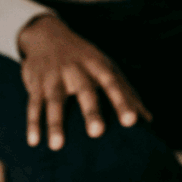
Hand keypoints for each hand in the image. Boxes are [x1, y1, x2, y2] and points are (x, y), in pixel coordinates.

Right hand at [17, 16, 151, 149]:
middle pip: (85, 91)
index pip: (113, 84)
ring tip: (57, 146)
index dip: (123, 102)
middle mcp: (77, 70)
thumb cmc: (87, 59)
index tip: (132, 121)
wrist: (48, 35)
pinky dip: (33, 123)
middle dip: (91, 111)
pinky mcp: (36, 84)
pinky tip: (34, 141)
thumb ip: (127, 93)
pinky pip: (33, 104)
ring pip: (55, 100)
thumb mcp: (108, 68)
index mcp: (99, 66)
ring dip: (55, 123)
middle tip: (97, 132)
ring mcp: (55, 76)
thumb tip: (149, 120)